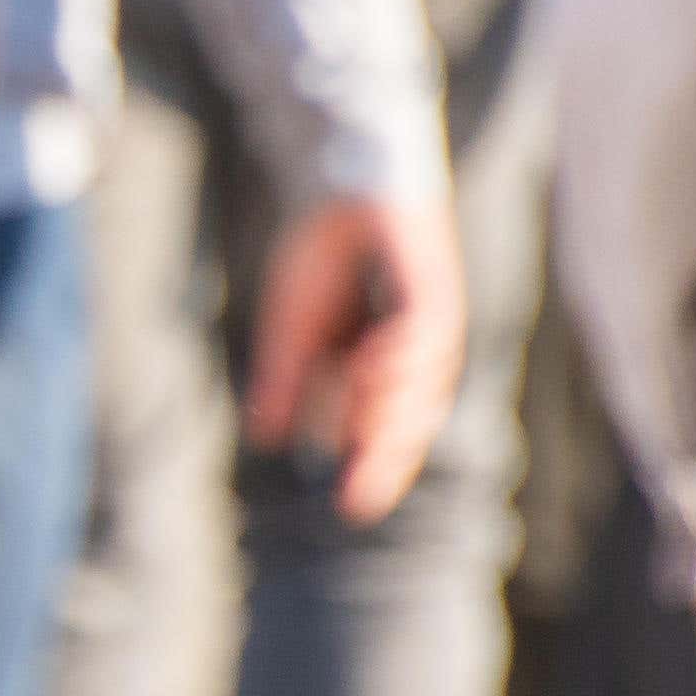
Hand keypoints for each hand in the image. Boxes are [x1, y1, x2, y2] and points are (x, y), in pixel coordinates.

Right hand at [244, 193, 466, 527]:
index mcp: (387, 370)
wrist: (340, 187)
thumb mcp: (291, 327)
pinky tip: (369, 372)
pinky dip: (399, 355)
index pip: (388, 431)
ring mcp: (429, 323)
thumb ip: (284, 379)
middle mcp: (417, 354)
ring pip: (423, 383)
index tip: (351, 508)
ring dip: (393, 411)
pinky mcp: (432, 288)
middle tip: (360, 497)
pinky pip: (424, 331)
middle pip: (410, 419)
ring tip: (364, 440)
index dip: (374, 469)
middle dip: (386, 458)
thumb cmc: (322, 256)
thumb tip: (263, 438)